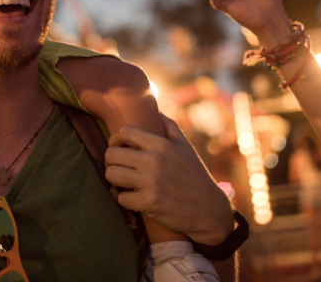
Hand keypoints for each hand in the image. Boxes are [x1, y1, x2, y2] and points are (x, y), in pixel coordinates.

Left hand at [104, 116, 232, 245]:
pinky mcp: (149, 203)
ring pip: (111, 175)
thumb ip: (169, 126)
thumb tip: (155, 109)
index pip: (123, 131)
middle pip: (111, 154)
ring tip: (123, 182)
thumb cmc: (195, 175)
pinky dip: (124, 199)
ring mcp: (151, 182)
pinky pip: (120, 198)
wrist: (209, 210)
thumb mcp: (185, 146)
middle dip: (112, 162)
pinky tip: (133, 198)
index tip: (118, 148)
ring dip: (114, 180)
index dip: (115, 139)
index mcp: (161, 144)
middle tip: (119, 168)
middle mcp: (154, 160)